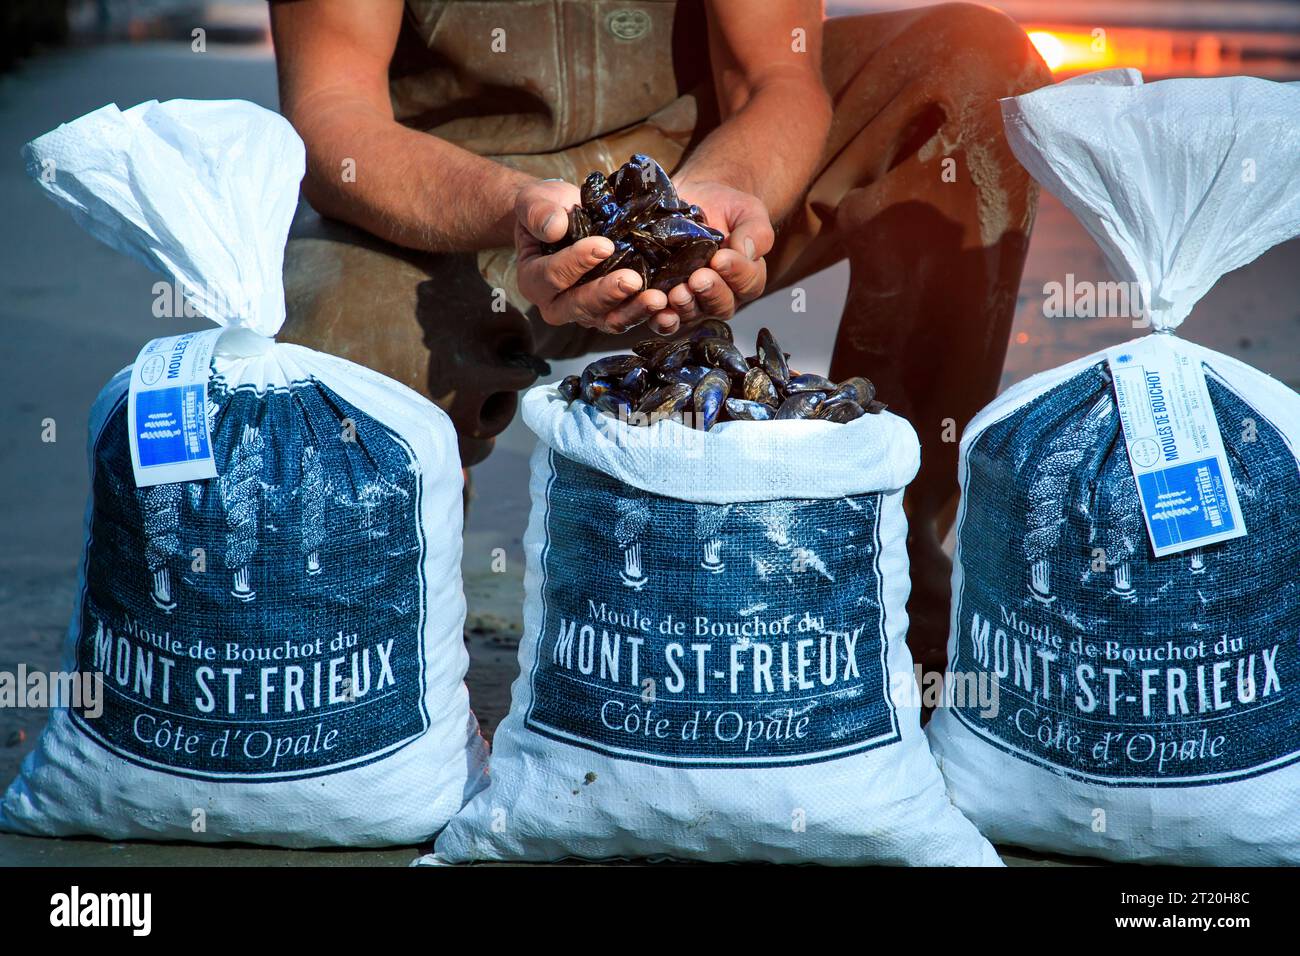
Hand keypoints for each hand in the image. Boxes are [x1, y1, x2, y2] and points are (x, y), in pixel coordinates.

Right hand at [514, 180, 670, 333]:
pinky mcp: (608, 312)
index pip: (552, 277)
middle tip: (633, 280)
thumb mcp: (535, 201)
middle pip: (580, 305)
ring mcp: (584, 312)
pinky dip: (644, 312)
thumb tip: (554, 228)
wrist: (563, 218)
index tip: (604, 245)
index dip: (577, 263)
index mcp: (533, 281)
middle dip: (608, 294)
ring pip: (607, 320)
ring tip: (656, 298)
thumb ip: (538, 213)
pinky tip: (664, 300)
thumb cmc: (548, 209)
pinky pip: (626, 318)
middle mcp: (555, 304)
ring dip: (632, 311)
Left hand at [654, 179, 773, 334]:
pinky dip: (662, 319)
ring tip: (677, 293)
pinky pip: (665, 320)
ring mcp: (693, 301)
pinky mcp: (665, 302)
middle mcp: (721, 294)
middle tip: (698, 278)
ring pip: (693, 314)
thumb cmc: (724, 208)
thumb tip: (746, 250)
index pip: (748, 283)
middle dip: (710, 292)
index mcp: (746, 276)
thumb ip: (755, 230)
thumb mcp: (747, 211)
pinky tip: (657, 309)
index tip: (721, 258)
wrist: (690, 199)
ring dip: (685, 306)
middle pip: (721, 305)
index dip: (736, 273)